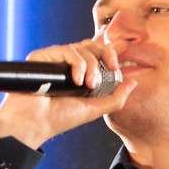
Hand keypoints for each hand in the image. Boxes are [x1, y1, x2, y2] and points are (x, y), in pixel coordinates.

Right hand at [0, 39, 138, 148]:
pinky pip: (66, 49)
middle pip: (92, 45)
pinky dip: (77, 63)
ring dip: (91, 65)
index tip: (123, 56)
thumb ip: (115, 98)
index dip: (111, 51)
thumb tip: (133, 83)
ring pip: (81, 47)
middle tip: (113, 67)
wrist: (36, 123)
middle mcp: (68, 65)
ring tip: (88, 84)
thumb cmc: (60, 118)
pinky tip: (77, 79)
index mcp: (80, 74)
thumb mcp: (94, 109)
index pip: (98, 55)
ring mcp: (55, 60)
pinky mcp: (42, 57)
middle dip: (106, 53)